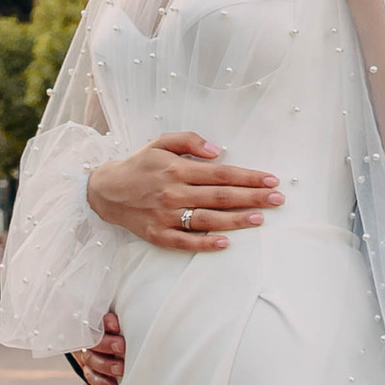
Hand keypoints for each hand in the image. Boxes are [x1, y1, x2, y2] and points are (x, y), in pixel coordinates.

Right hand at [78, 310, 125, 384]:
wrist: (112, 344)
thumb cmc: (122, 329)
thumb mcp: (121, 321)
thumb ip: (127, 319)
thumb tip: (147, 312)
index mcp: (96, 321)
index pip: (97, 319)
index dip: (105, 323)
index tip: (117, 326)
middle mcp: (89, 337)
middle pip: (93, 340)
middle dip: (107, 344)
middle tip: (121, 347)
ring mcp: (88, 354)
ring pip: (91, 360)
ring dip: (106, 365)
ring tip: (120, 369)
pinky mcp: (89, 369)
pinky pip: (91, 376)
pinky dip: (101, 382)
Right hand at [85, 132, 282, 250]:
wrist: (106, 191)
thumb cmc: (140, 165)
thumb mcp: (160, 142)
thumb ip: (189, 140)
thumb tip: (217, 151)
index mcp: (177, 169)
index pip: (221, 174)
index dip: (248, 177)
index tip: (271, 179)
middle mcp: (173, 193)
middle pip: (220, 197)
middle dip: (252, 197)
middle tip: (278, 199)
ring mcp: (166, 216)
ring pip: (207, 220)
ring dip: (236, 220)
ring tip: (260, 219)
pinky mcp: (158, 235)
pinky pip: (185, 242)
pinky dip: (205, 244)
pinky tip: (226, 242)